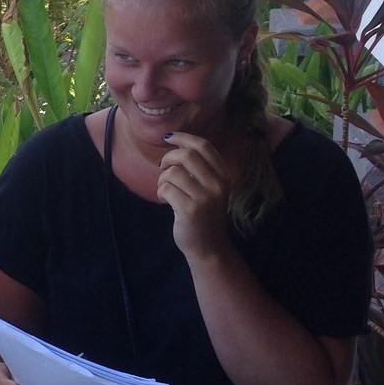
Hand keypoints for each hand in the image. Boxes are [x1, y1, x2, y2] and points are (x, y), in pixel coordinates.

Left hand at [158, 131, 233, 259]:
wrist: (209, 247)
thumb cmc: (204, 215)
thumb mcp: (210, 189)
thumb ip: (199, 169)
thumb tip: (175, 144)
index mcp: (224, 176)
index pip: (204, 146)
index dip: (184, 137)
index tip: (169, 137)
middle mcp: (218, 184)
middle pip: (186, 155)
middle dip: (168, 158)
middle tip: (162, 168)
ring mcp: (205, 197)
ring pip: (172, 173)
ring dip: (162, 179)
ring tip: (165, 190)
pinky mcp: (190, 209)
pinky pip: (166, 189)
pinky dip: (160, 192)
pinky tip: (166, 201)